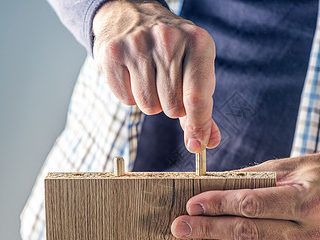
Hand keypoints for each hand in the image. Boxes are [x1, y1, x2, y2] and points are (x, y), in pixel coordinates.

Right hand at [92, 0, 219, 152]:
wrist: (133, 15)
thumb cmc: (172, 51)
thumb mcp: (195, 69)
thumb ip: (203, 108)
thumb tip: (207, 142)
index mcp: (198, 42)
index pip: (198, 98)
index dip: (198, 126)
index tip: (197, 143)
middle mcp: (169, 39)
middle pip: (173, 107)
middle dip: (172, 107)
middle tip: (167, 86)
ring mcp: (138, 43)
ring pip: (149, 106)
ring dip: (151, 102)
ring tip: (150, 78)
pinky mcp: (112, 52)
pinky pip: (126, 100)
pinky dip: (131, 96)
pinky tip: (133, 74)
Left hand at [171, 151, 319, 239]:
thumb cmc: (318, 173)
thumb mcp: (288, 166)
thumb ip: (251, 178)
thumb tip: (211, 186)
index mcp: (306, 199)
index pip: (252, 204)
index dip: (218, 204)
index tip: (192, 205)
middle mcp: (311, 230)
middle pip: (250, 233)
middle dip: (210, 230)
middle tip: (180, 229)